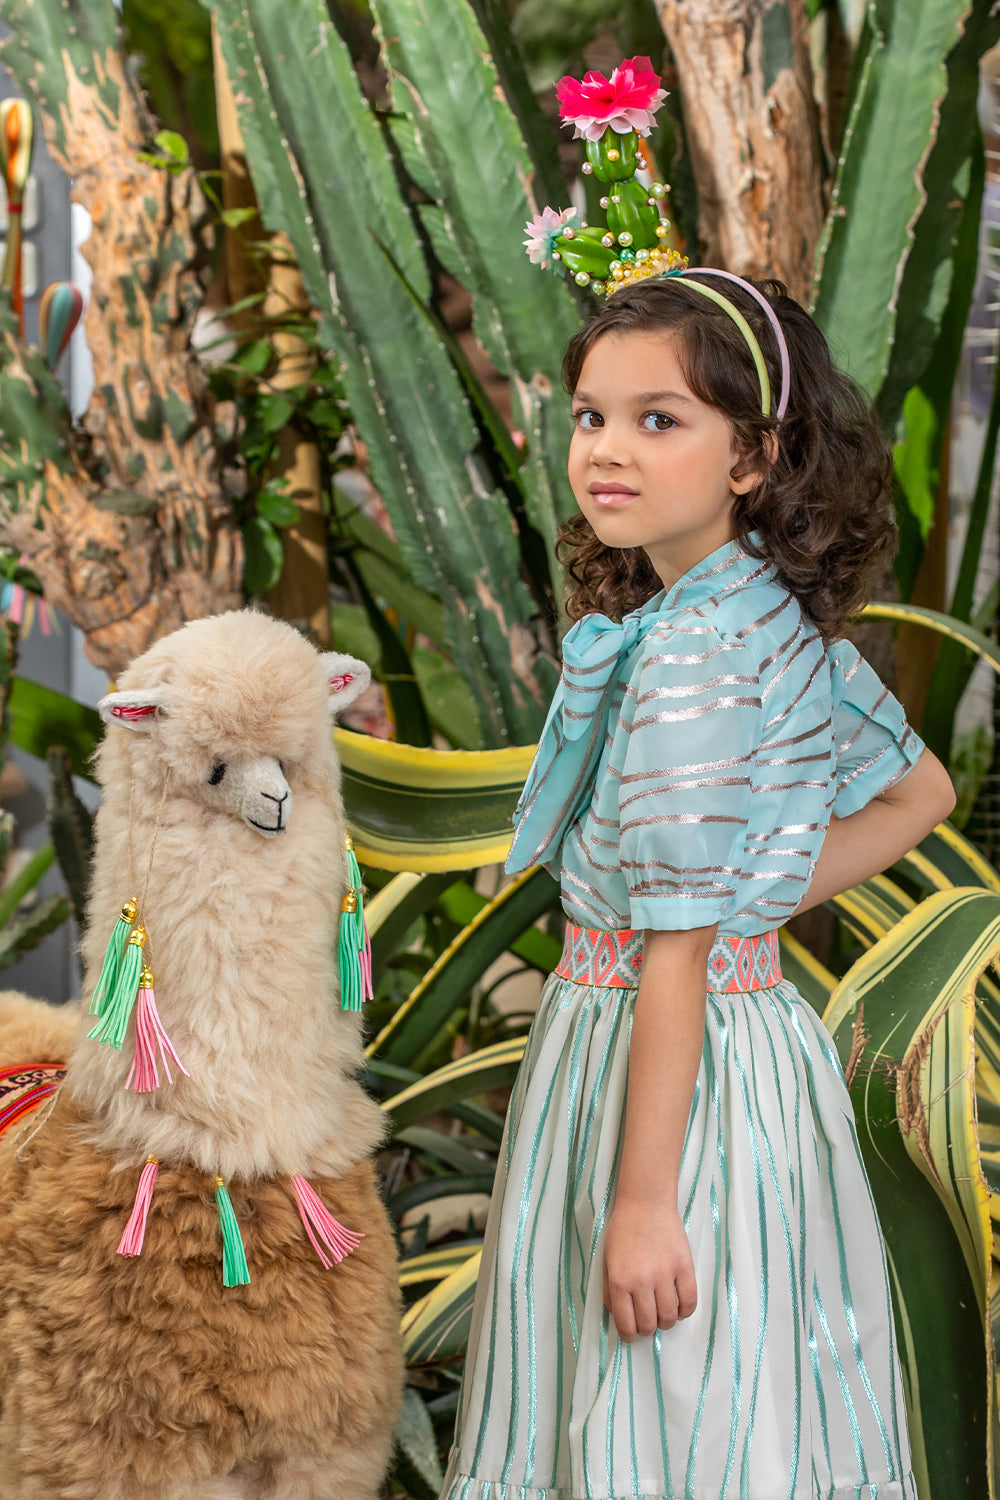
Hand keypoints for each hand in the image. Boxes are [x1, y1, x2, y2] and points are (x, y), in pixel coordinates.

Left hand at [602, 1197, 696, 1341]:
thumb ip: (610, 1292)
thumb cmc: (623, 1230)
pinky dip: (685, 1311)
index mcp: (619, 1281)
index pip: (626, 1324)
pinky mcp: (685, 1266)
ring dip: (665, 1322)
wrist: (645, 1203)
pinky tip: (679, 1307)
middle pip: (649, 1324)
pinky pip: (690, 1302)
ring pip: (670, 1317)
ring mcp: (665, 1274)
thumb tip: (619, 1318)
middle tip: (647, 1321)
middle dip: (647, 1328)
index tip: (631, 1334)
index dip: (629, 1335)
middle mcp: (642, 1281)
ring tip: (662, 1313)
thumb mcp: (606, 1261)